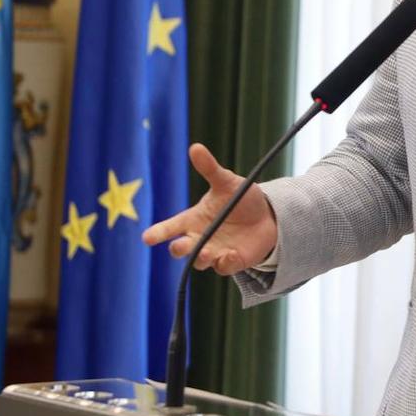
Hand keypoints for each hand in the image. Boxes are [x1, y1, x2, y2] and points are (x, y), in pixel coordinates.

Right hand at [141, 143, 278, 275]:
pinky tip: (231, 254)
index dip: (157, 233)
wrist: (268, 216)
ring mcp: (214, 252)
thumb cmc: (240, 198)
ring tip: (206, 251)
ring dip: (201, 257)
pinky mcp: (230, 262)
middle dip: (179, 248)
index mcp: (193, 219)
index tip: (147, 238)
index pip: (169, 227)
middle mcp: (200, 238)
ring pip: (200, 261)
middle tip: (180, 245)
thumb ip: (210, 169)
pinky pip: (223, 267)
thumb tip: (195, 147)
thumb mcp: (226, 182)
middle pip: (181, 249)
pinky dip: (225, 262)